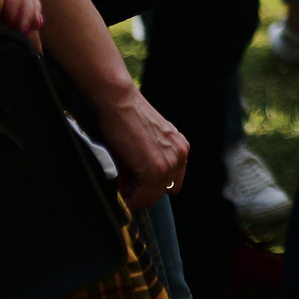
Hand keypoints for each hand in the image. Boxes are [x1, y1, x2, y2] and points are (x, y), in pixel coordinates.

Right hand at [92, 84, 189, 210]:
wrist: (118, 101)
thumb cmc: (124, 119)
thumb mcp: (144, 144)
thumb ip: (147, 165)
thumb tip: (133, 191)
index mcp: (179, 148)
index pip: (169, 183)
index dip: (147, 186)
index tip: (130, 183)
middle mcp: (180, 155)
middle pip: (161, 192)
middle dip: (140, 191)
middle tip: (121, 182)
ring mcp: (170, 163)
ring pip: (151, 197)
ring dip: (132, 195)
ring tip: (118, 180)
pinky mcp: (156, 169)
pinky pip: (141, 197)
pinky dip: (128, 197)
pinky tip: (118, 184)